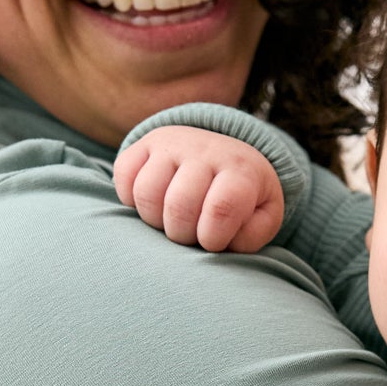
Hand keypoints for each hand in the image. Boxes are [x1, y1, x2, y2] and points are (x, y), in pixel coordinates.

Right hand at [114, 127, 283, 252]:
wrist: (227, 157)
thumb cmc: (245, 200)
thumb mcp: (263, 218)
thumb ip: (250, 236)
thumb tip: (220, 241)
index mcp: (241, 170)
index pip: (221, 208)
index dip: (212, 238)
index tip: (213, 242)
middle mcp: (205, 149)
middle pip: (179, 206)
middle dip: (181, 235)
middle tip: (191, 234)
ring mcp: (172, 143)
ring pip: (146, 192)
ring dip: (154, 220)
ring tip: (171, 220)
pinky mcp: (144, 143)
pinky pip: (123, 174)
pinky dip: (130, 199)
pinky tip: (153, 203)